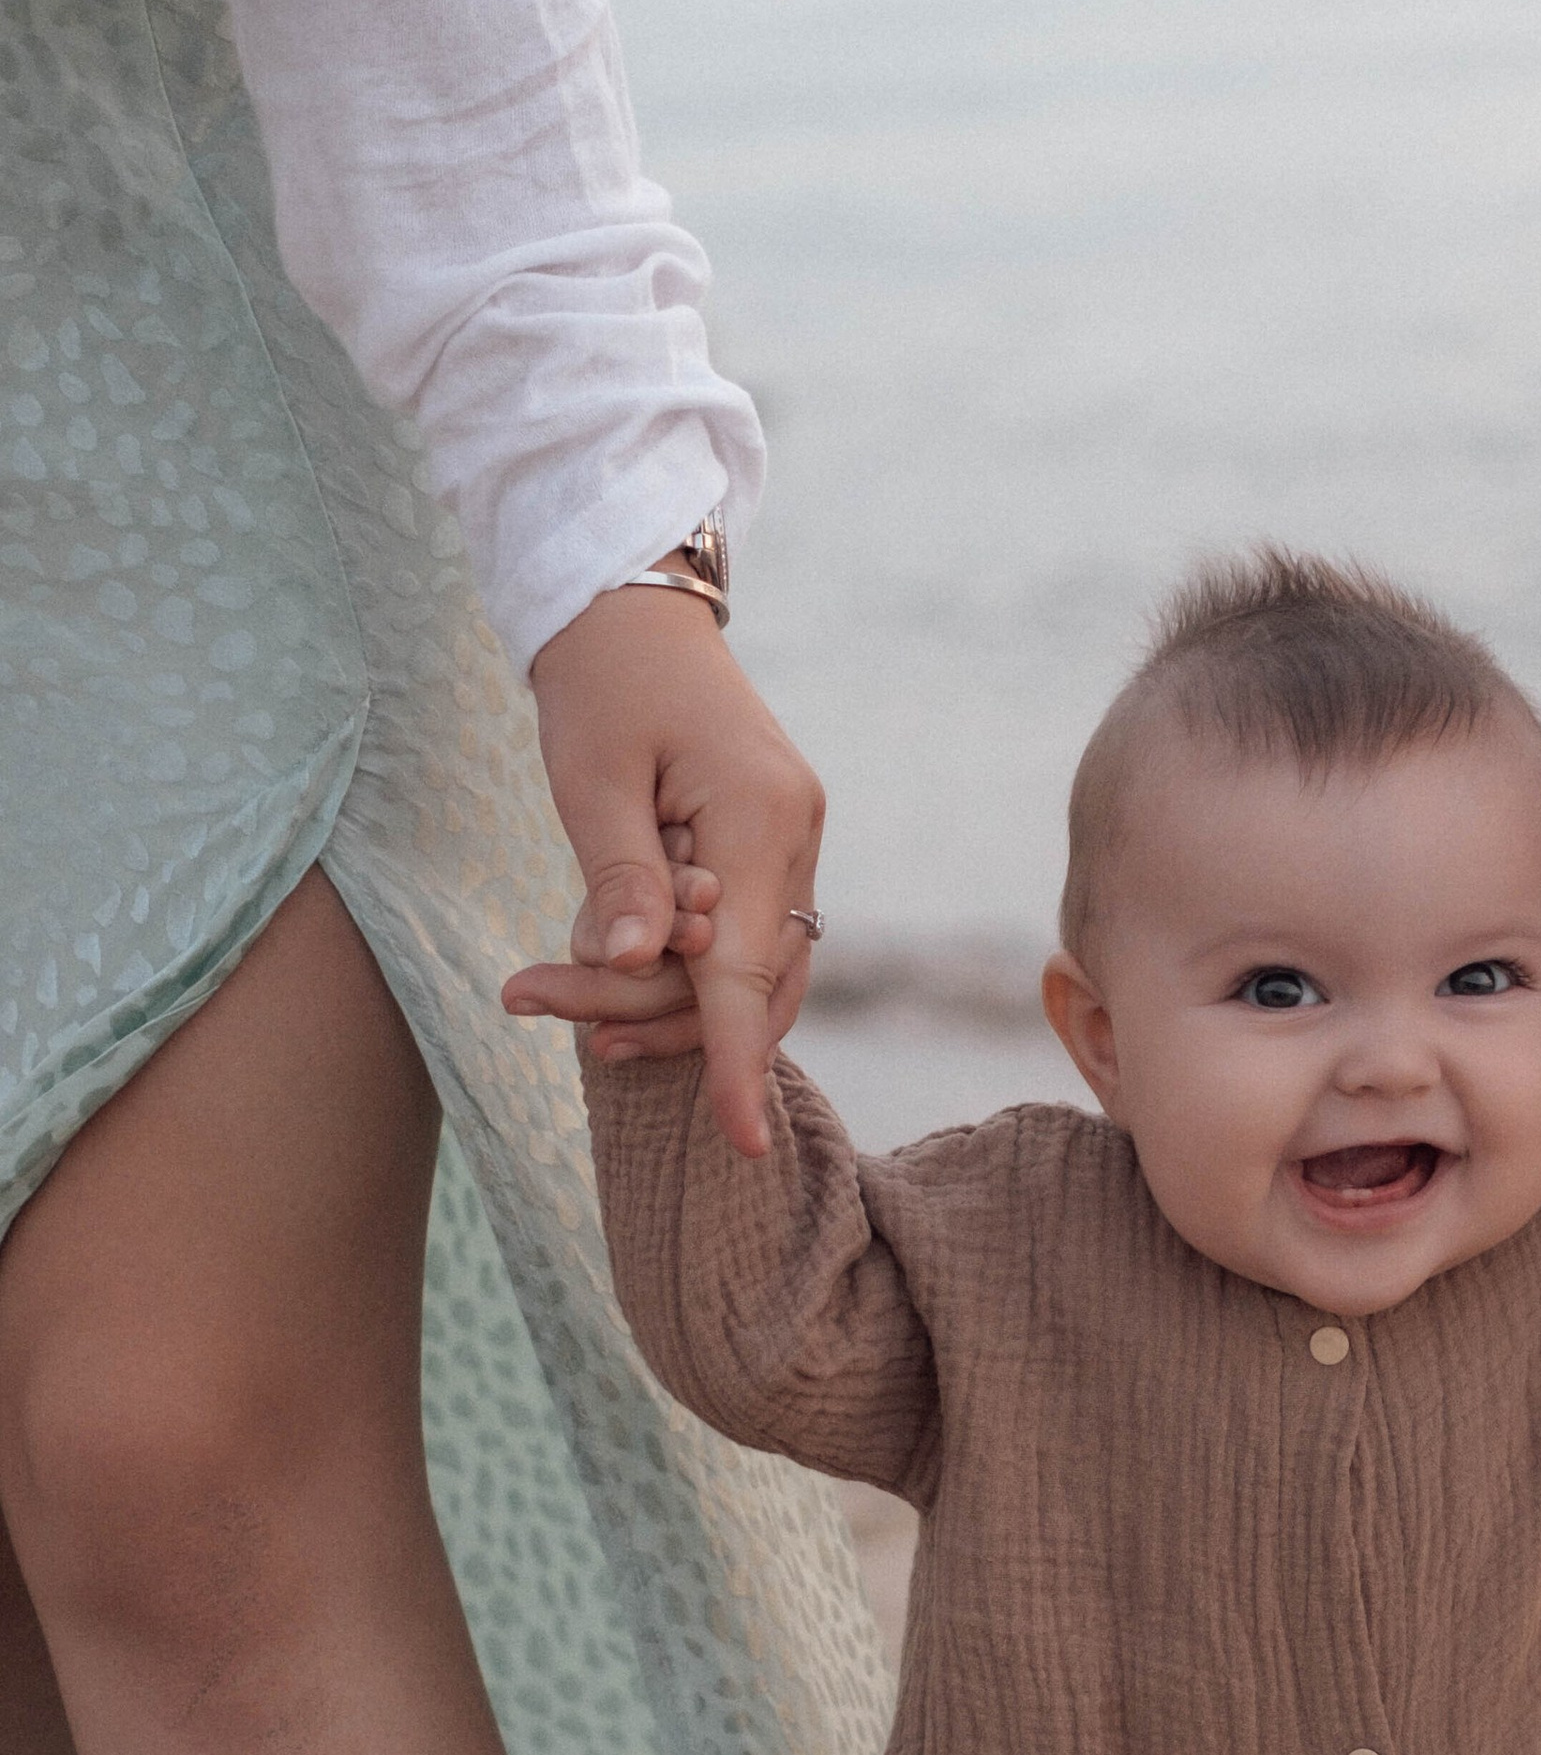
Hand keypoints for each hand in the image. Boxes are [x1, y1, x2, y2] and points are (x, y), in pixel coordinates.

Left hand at [519, 577, 824, 1155]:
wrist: (632, 611)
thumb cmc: (601, 681)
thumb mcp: (588, 777)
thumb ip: (619, 878)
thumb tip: (639, 968)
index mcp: (760, 817)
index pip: (750, 971)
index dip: (740, 1064)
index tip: (743, 1144)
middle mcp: (795, 840)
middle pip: (744, 987)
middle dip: (646, 1015)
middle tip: (532, 998)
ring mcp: (791, 849)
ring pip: (743, 978)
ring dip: (651, 1001)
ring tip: (550, 995)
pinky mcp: (768, 854)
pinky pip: (737, 946)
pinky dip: (675, 972)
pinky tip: (606, 971)